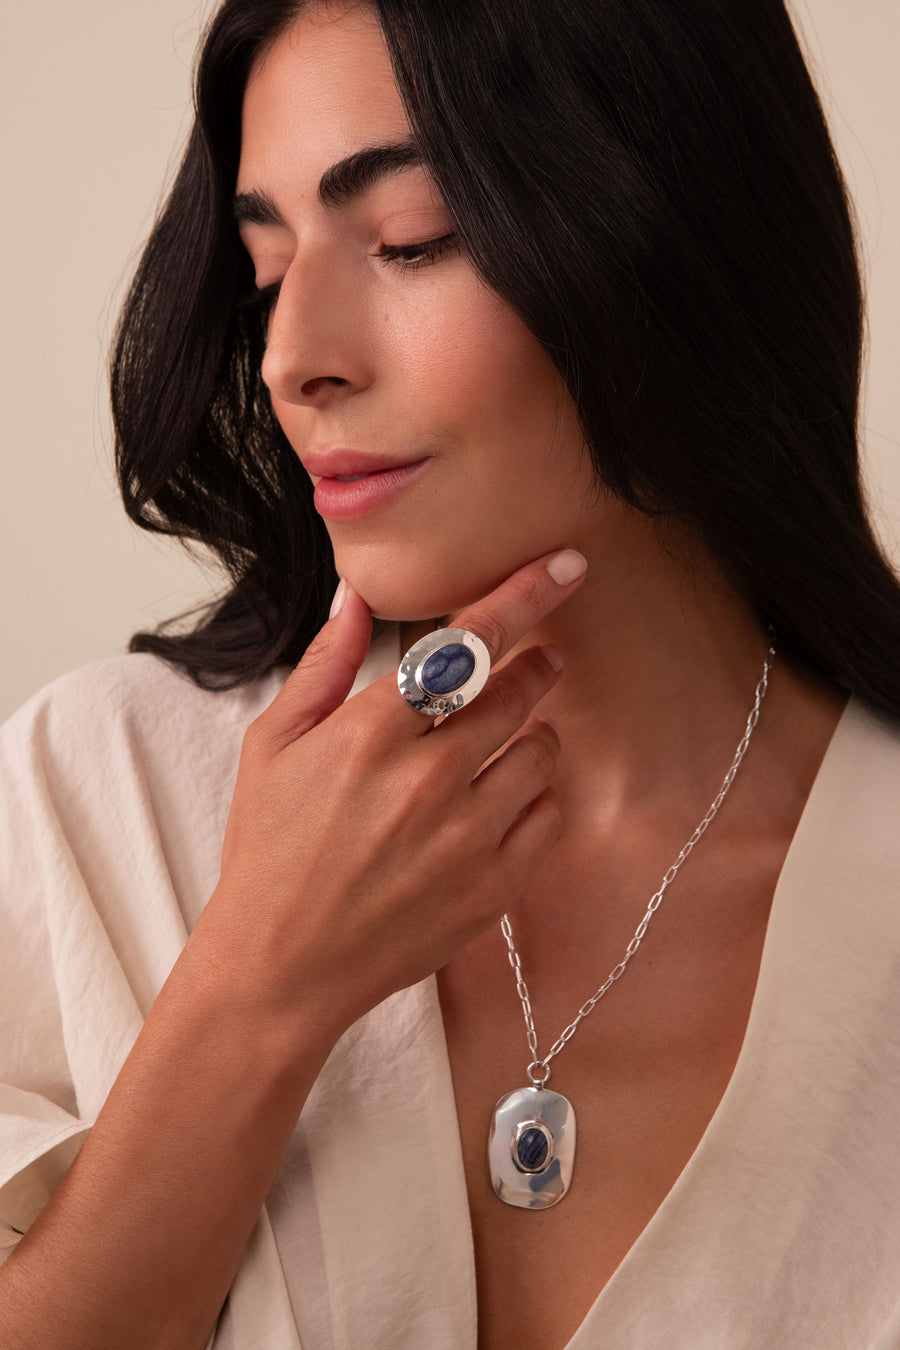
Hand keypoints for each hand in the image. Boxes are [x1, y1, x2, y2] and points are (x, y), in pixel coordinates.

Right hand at [200, 549, 587, 1041]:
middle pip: (518, 693)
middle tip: (537, 660)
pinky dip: (537, 796)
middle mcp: (428, 781)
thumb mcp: (273, 746)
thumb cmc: (270, 849)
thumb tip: (355, 597)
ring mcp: (467, 838)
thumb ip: (324, 665)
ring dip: (535, 733)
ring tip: (507, 739)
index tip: (565, 566)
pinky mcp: (493, 889)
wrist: (283, 964)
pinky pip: (548, 817)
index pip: (467, 645)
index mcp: (371, 735)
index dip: (523, 596)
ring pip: (542, 753)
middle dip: (536, 664)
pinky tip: (502, 798)